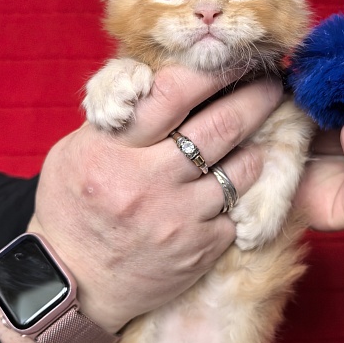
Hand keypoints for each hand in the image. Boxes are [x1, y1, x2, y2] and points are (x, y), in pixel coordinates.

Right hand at [28, 66, 283, 332]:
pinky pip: (237, 210)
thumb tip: (162, 76)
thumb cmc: (73, 206)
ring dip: (253, 147)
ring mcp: (179, 219)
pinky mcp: (201, 249)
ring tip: (254, 137)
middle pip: (222, 127)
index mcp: (113, 150)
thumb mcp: (77, 149)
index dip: (212, 72)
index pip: (173, 94)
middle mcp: (149, 182)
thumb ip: (119, 116)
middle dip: (255, 98)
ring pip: (242, 168)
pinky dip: (238, 194)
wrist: (73, 282)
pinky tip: (233, 185)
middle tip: (270, 84)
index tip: (233, 60)